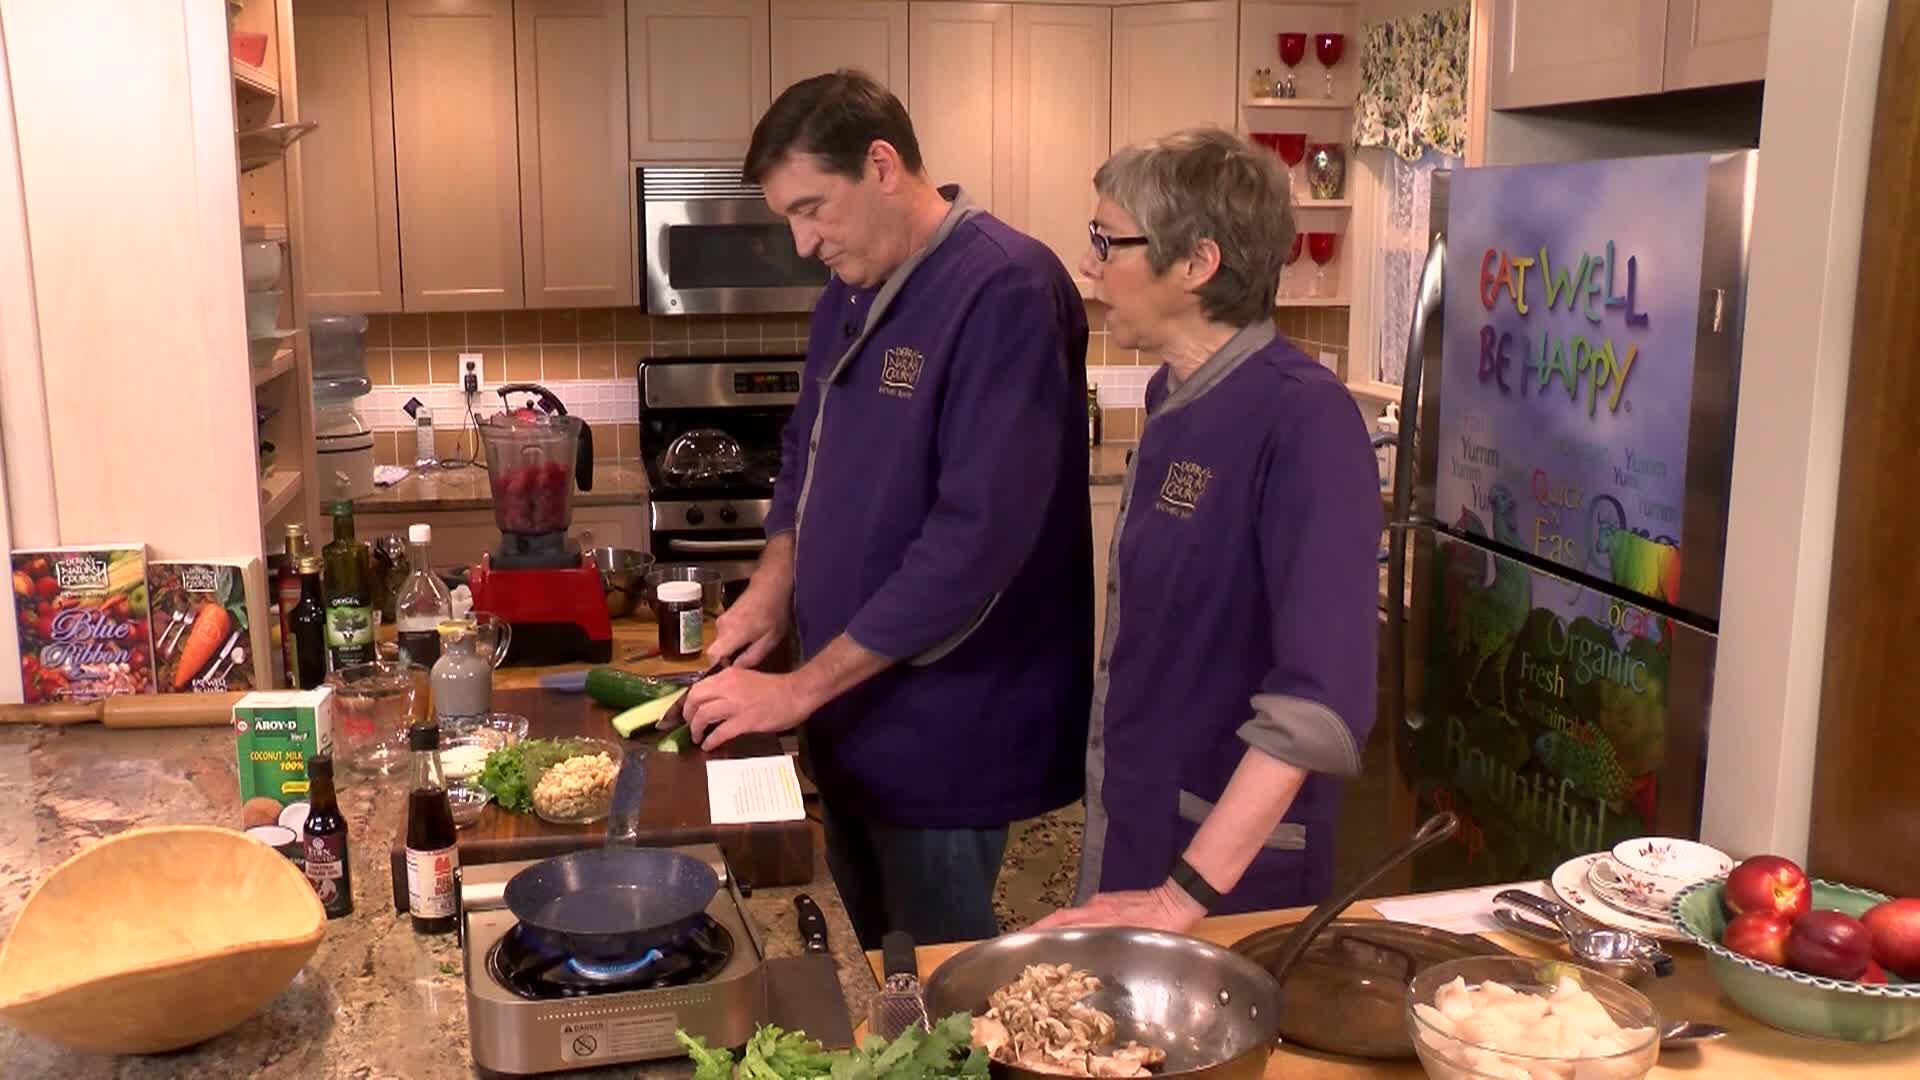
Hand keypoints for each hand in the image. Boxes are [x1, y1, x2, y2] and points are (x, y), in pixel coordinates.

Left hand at [683, 667, 812, 750]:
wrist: (796, 694)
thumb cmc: (775, 688)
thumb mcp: (746, 679)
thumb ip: (729, 687)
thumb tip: (713, 701)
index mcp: (728, 675)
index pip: (698, 686)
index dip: (689, 701)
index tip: (688, 711)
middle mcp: (727, 687)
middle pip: (695, 699)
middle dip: (688, 714)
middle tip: (689, 724)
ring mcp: (735, 704)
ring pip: (703, 715)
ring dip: (696, 729)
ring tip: (697, 738)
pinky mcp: (744, 721)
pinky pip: (720, 732)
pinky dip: (711, 741)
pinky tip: (708, 746)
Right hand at [707, 578, 790, 667]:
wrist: (771, 586)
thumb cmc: (773, 614)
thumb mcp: (769, 641)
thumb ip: (751, 658)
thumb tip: (736, 669)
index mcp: (730, 634)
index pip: (712, 656)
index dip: (720, 666)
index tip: (735, 668)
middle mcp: (720, 627)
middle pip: (717, 651)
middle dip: (729, 658)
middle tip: (749, 657)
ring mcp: (721, 620)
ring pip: (721, 643)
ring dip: (733, 647)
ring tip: (752, 644)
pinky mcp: (724, 616)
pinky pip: (724, 634)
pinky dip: (734, 639)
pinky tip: (750, 635)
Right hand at [1030, 883, 1205, 934]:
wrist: (1177, 899)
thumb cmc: (1160, 924)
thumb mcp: (1136, 940)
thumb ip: (1113, 945)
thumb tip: (1092, 955)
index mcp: (1098, 917)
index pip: (1060, 923)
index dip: (1039, 931)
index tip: (1022, 939)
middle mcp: (1094, 908)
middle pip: (1058, 918)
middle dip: (1039, 929)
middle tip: (1023, 943)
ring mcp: (1101, 903)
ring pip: (1070, 915)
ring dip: (1053, 927)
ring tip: (1042, 943)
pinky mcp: (1108, 901)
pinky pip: (1082, 913)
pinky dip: (1071, 924)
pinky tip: (1072, 936)